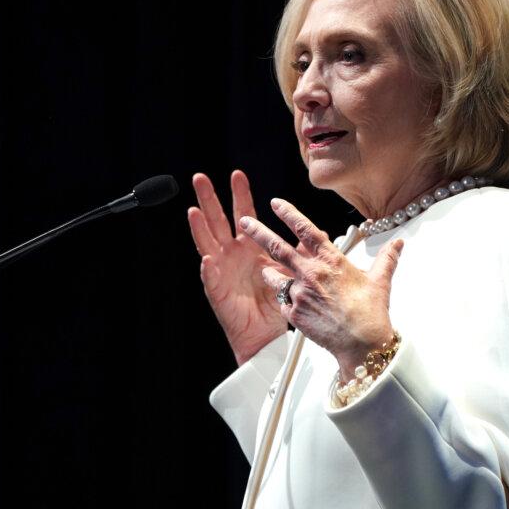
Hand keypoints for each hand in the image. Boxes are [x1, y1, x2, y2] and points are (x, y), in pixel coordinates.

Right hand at [187, 171, 287, 363]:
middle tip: (201, 178)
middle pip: (217, 220)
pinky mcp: (217, 291)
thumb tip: (315, 232)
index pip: (242, 214)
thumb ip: (296, 251)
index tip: (237, 174)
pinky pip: (210, 278)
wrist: (266, 334)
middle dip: (209, 199)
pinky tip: (207, 258)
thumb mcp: (286, 270)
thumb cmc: (273, 301)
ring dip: (199, 227)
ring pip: (207, 243)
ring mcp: (220, 270)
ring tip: (194, 210)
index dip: (239, 195)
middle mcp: (231, 253)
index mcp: (247, 246)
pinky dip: (209, 268)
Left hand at [238, 198, 404, 380]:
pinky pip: (283, 302)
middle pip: (278, 247)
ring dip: (269, 272)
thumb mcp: (379, 281)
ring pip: (274, 276)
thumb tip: (397, 245)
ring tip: (266, 271)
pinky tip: (291, 302)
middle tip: (244, 222)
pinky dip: (285, 300)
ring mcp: (300, 293)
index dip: (288, 213)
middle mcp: (311, 273)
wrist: (362, 345)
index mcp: (331, 261)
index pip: (305, 229)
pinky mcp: (293, 313)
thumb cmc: (370, 314)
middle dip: (258, 232)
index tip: (275, 204)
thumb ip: (386, 259)